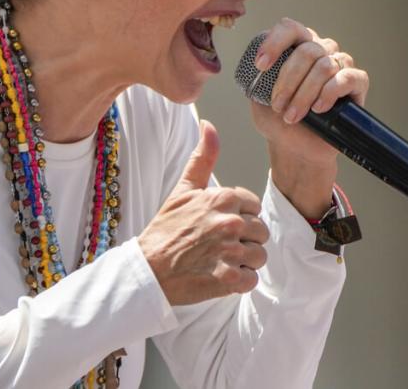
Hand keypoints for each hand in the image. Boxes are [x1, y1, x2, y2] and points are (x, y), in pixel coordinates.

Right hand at [138, 120, 269, 305]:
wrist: (146, 270)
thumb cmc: (165, 229)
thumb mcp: (183, 189)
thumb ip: (203, 157)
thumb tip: (209, 125)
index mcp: (223, 198)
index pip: (254, 207)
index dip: (239, 218)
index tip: (219, 226)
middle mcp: (229, 222)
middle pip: (260, 232)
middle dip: (244, 240)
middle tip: (218, 246)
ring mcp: (229, 251)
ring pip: (259, 256)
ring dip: (243, 262)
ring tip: (219, 261)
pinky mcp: (228, 280)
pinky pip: (251, 279)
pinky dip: (239, 282)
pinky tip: (220, 276)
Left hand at [250, 18, 369, 218]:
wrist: (297, 148)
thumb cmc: (278, 120)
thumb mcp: (258, 97)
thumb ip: (254, 78)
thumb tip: (251, 67)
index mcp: (296, 45)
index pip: (289, 28)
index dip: (274, 43)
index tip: (260, 66)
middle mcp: (320, 49)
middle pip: (307, 51)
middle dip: (288, 81)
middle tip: (277, 106)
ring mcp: (340, 64)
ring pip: (324, 66)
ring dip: (304, 94)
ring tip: (293, 116)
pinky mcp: (357, 83)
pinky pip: (347, 78)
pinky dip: (329, 93)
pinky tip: (319, 109)